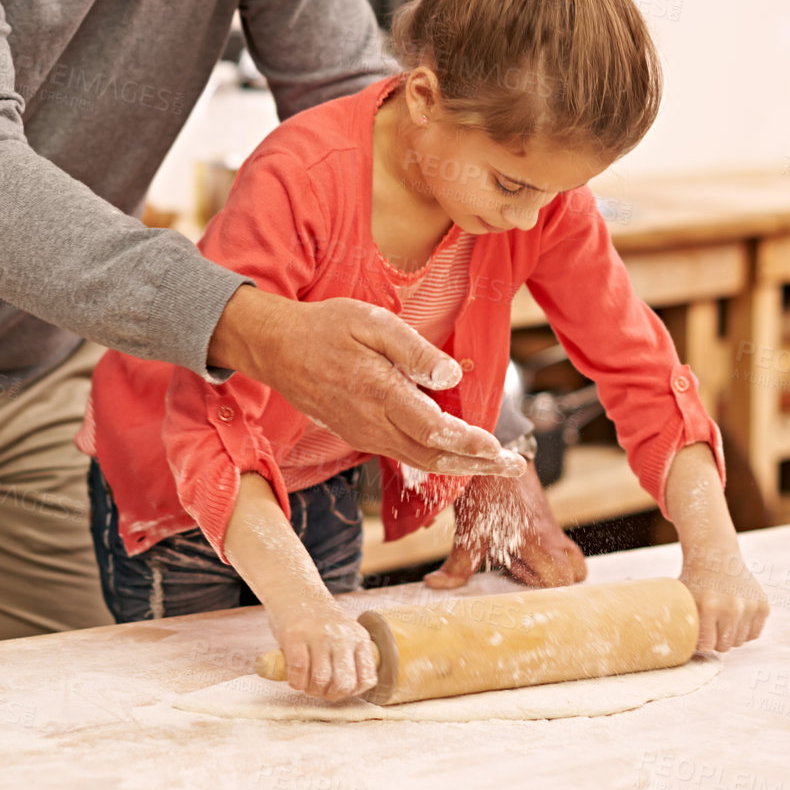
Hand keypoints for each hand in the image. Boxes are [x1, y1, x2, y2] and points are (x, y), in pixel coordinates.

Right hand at [209, 287, 525, 478]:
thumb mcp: (371, 323)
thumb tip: (450, 377)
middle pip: (433, 456)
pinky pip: (402, 454)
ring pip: (419, 460)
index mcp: (379, 393)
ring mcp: (363, 433)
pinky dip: (433, 459)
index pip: (435, 430)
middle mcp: (372, 423)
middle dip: (477, 465)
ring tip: (493, 464)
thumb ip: (413, 351)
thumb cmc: (325, 328)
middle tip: (513, 467)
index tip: (501, 451)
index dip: (471, 445)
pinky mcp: (358, 434)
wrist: (276, 348)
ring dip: (459, 465)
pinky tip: (452, 452)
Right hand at [270, 595, 378, 701]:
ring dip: (311, 690)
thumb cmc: (318, 618)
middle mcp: (341, 635)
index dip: (352, 692)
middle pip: (344, 684)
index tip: (339, 688)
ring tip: (306, 684)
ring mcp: (318, 634)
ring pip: (321, 680)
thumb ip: (350, 656)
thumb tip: (348, 691)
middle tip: (320, 690)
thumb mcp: (344, 631)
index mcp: (358, 636)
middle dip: (331, 695)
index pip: (367, 678)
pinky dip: (296, 682)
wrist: (293, 587)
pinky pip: (298, 671)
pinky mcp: (294, 635)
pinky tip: (294, 678)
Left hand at [424, 463, 586, 588]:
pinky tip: (514, 549)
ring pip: (571, 559)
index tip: (516, 579)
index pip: (563, 579)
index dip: (544, 588)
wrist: (497, 451)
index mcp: (539, 543)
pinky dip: (544, 554)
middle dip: (550, 582)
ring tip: (518, 563)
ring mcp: (552, 528)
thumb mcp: (469, 531)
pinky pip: (559, 545)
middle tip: (516, 572)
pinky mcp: (545, 521)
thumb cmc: (487, 490)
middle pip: (574, 573)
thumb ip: (457, 563)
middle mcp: (552, 538)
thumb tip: (435, 585)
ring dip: (551, 568)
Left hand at [663, 444, 769, 651]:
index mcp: (708, 605)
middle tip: (708, 632)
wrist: (715, 553)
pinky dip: (745, 629)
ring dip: (731, 636)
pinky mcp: (763, 605)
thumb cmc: (691, 577)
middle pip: (725, 647)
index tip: (696, 640)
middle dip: (716, 642)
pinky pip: (755, 632)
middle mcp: (732, 606)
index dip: (700, 645)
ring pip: (741, 641)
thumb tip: (630, 633)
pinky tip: (734, 617)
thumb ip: (665, 614)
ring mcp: (749, 606)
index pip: (707, 646)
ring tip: (720, 622)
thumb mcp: (676, 594)